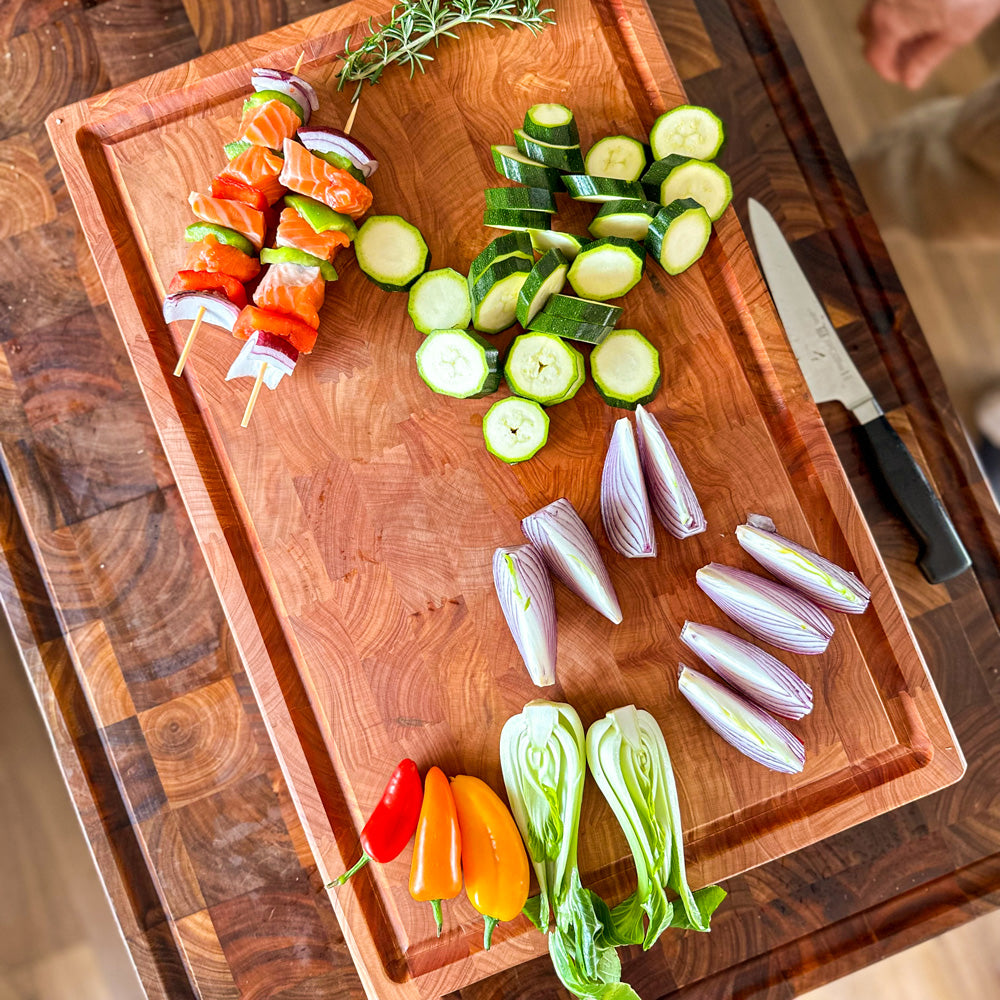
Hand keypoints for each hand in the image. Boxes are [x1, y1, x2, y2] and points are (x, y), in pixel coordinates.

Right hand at [858, 0, 999, 87]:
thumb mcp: (959, 31)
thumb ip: (928, 59)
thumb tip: (910, 80)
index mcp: (892, 21)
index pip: (875, 57)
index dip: (889, 72)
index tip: (905, 75)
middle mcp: (884, 0)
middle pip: (867, 31)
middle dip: (884, 45)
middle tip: (909, 53)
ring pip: (876, 9)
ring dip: (890, 24)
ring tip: (919, 29)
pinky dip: (899, 6)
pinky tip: (924, 8)